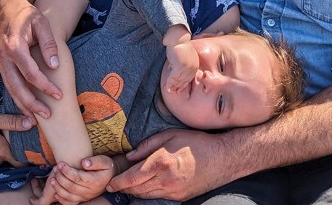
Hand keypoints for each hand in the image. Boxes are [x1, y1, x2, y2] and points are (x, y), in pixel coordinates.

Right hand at [0, 0, 61, 119]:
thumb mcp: (41, 23)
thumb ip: (48, 44)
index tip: (59, 95)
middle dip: (32, 104)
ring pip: (10, 89)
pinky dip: (16, 97)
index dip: (45, 86)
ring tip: (36, 119)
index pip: (31, 74)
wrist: (6, 6)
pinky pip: (7, 84)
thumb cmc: (26, 13)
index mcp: (14, 47)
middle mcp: (3, 57)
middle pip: (17, 87)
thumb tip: (55, 66)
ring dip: (23, 105)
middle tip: (48, 115)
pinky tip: (25, 107)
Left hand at [31, 157, 115, 204]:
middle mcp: (90, 191)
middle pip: (72, 187)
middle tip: (55, 169)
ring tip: (52, 179)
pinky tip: (55, 193)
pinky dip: (61, 199)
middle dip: (61, 178)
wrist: (110, 177)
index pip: (78, 178)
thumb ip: (95, 161)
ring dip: (58, 188)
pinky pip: (70, 203)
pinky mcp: (82, 199)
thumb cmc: (106, 167)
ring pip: (69, 196)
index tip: (60, 164)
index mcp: (95, 181)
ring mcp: (85, 197)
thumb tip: (84, 163)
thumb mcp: (104, 161)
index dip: (67, 172)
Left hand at [107, 129, 235, 200]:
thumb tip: (130, 156)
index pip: (132, 177)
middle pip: (137, 190)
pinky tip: (144, 189)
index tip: (109, 184)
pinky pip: (158, 197)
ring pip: (146, 196)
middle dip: (123, 189)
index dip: (118, 182)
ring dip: (134, 193)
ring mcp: (173, 191)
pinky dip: (148, 194)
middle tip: (113, 186)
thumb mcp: (169, 135)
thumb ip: (147, 145)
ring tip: (126, 187)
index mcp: (160, 162)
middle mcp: (165, 180)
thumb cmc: (196, 143)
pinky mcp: (180, 197)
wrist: (222, 158)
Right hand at [164, 40, 198, 92]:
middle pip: (184, 80)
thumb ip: (184, 62)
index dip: (183, 84)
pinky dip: (169, 84)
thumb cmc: (179, 44)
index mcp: (194, 65)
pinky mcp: (178, 68)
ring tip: (169, 91)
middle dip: (178, 87)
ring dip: (173, 87)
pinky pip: (173, 78)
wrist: (177, 38)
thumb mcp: (185, 54)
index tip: (179, 88)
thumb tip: (179, 67)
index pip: (188, 78)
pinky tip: (167, 88)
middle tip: (174, 92)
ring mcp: (185, 69)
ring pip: (178, 80)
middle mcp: (191, 68)